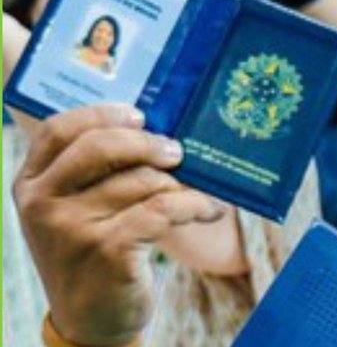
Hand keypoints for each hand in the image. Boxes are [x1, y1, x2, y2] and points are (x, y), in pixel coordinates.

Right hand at [14, 105, 225, 345]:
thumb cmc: (93, 252)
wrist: (91, 321)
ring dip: (180, 184)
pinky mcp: (107, 250)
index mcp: (30, 185)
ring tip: (197, 192)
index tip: (140, 115)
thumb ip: (95, 172)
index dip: (102, 114)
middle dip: (148, 143)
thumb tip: (158, 126)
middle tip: (176, 151)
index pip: (58, 130)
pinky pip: (164, 209)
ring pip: (141, 181)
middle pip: (101, 146)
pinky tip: (208, 209)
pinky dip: (194, 205)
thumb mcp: (75, 211)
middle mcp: (42, 205)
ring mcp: (71, 229)